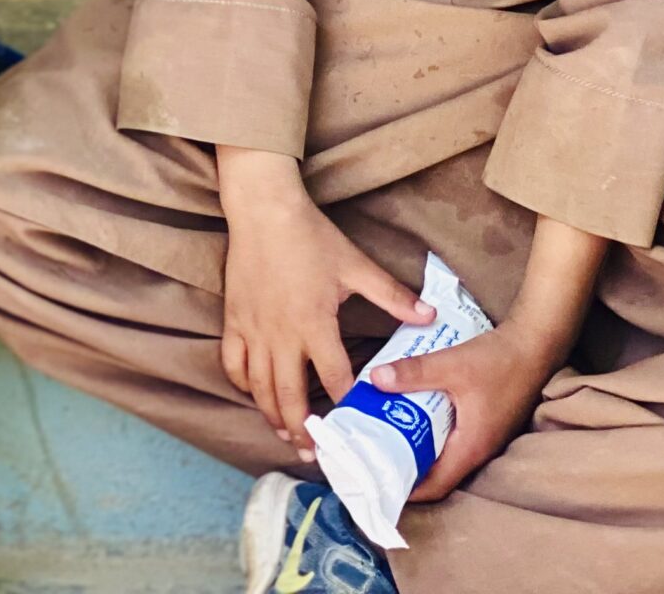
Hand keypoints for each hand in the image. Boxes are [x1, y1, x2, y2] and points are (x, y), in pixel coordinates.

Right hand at [216, 148, 432, 456]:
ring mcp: (254, 329)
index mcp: (315, 324)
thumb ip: (392, 296)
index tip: (357, 424)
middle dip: (303, 430)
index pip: (335, 377)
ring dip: (273, 415)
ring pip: (260, 387)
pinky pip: (234, 364)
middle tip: (315, 453)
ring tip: (286, 434)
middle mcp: (282, 335)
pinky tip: (256, 394)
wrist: (263, 210)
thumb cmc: (310, 236)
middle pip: (290, 396)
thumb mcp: (356, 265)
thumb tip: (429, 316)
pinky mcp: (234, 320)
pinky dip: (244, 385)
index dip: (346, 404)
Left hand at [372, 215, 601, 500]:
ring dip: (416, 445)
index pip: (436, 485)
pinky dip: (429, 429)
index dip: (407, 487)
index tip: (377, 479)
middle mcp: (478, 448)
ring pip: (443, 452)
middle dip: (405, 465)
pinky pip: (452, 435)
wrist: (535, 345)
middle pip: (436, 471)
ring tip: (384, 430)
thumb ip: (413, 372)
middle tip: (372, 451)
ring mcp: (483, 436)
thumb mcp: (451, 365)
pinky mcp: (484, 421)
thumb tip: (374, 380)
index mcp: (471, 447)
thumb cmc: (499, 361)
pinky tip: (412, 410)